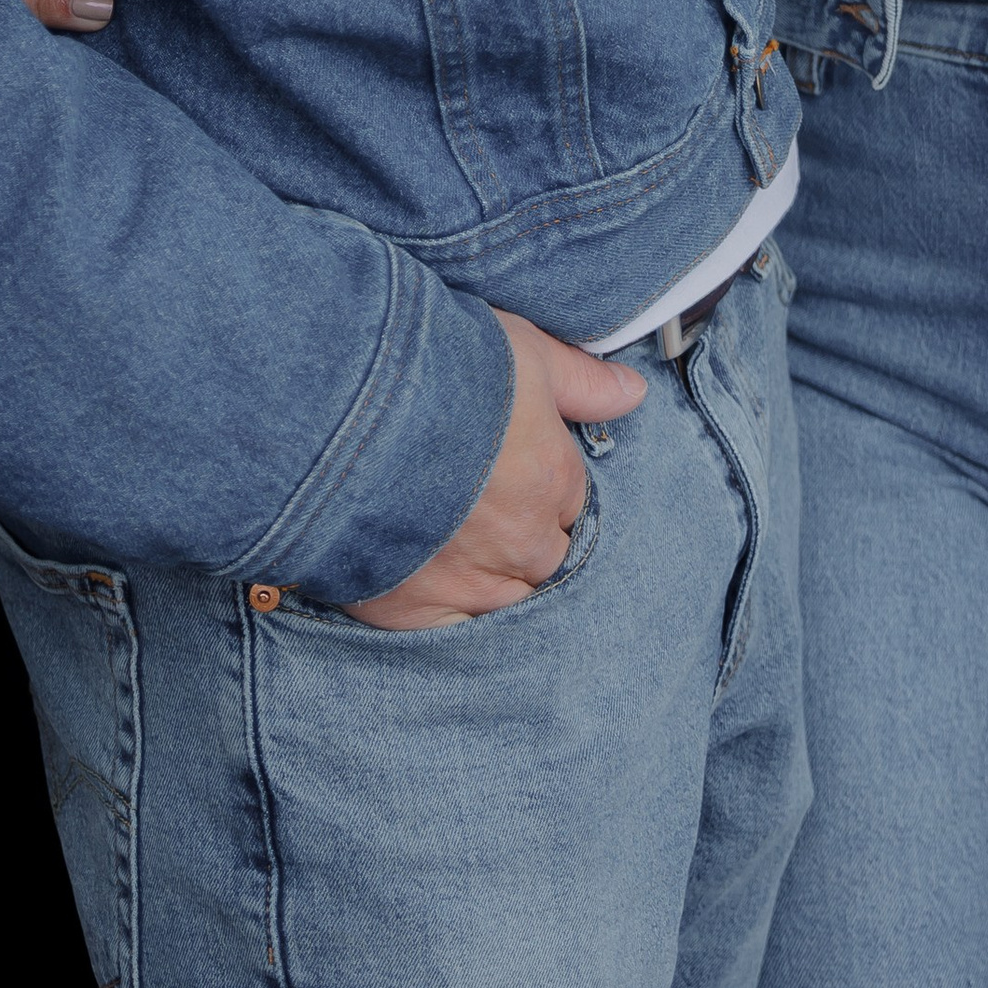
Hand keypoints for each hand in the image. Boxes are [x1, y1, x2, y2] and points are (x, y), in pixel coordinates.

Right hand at [344, 312, 645, 628]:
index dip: (542, 487)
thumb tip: (635, 394)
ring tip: (459, 554)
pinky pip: (451, 635)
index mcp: (554, 482)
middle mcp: (524, 542)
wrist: (351, 407)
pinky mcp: (417, 610)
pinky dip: (447, 621)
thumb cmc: (442, 368)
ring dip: (491, 582)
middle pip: (544, 558)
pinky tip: (433, 597)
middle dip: (523, 540)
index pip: (569, 502)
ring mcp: (472, 582)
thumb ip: (583, 380)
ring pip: (507, 602)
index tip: (512, 473)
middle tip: (484, 513)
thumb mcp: (526, 351)